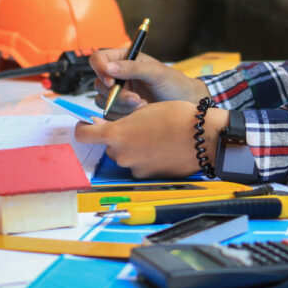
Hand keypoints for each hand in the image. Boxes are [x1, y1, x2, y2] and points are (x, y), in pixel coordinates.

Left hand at [74, 100, 229, 178]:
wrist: (203, 137)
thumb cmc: (176, 117)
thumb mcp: (143, 110)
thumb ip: (121, 121)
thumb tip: (104, 127)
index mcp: (117, 134)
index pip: (84, 135)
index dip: (84, 129)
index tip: (87, 125)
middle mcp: (122, 154)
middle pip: (109, 146)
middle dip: (118, 138)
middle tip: (137, 128)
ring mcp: (135, 167)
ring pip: (125, 156)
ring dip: (133, 148)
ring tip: (155, 137)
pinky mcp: (148, 176)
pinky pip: (139, 165)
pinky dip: (146, 158)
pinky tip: (161, 148)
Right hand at [86, 48, 208, 118]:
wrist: (183, 105)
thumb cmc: (173, 83)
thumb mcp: (156, 72)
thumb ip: (132, 68)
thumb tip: (108, 67)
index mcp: (123, 59)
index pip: (98, 59)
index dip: (100, 70)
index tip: (111, 82)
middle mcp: (116, 76)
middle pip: (99, 84)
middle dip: (117, 95)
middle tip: (137, 100)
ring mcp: (116, 94)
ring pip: (102, 101)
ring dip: (122, 107)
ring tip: (144, 106)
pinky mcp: (119, 110)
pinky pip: (109, 116)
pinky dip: (123, 117)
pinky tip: (140, 114)